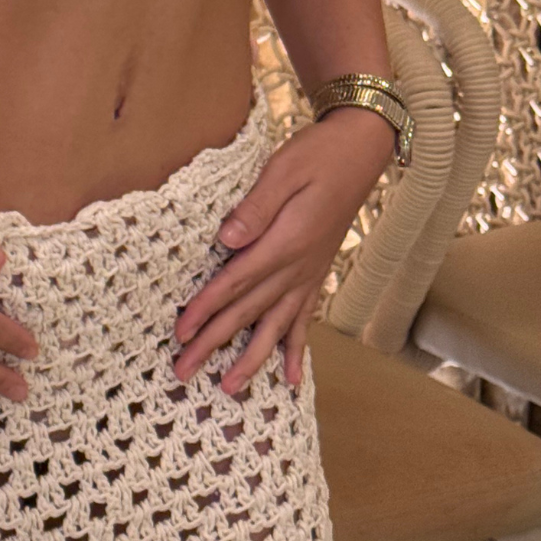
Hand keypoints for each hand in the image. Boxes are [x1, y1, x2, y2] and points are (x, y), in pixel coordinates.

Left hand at [172, 110, 393, 394]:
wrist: (360, 151)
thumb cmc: (318, 155)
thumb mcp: (283, 170)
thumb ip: (255, 208)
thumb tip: (226, 240)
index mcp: (285, 243)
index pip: (236, 282)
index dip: (206, 309)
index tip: (180, 332)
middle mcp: (297, 267)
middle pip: (248, 312)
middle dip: (214, 343)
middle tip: (184, 371)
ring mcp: (309, 274)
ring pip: (275, 326)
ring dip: (251, 359)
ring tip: (229, 389)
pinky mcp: (316, 272)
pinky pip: (305, 319)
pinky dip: (296, 349)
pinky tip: (292, 378)